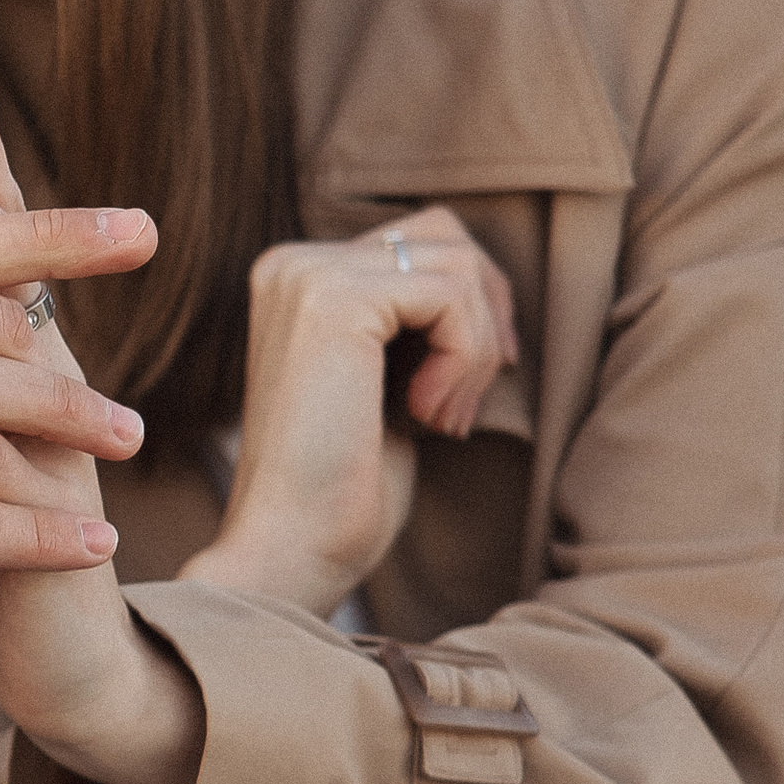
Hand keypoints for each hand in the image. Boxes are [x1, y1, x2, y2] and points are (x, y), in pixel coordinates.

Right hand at [189, 207, 518, 618]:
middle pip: (444, 235)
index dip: (471, 309)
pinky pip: (451, 295)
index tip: (468, 388)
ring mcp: (307, 275)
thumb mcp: (389, 380)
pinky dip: (466, 360)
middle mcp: (292, 263)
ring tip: (444, 418)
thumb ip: (418, 321)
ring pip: (456, 264)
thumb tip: (491, 284)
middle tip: (467, 400)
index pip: (420, 242)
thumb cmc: (344, 485)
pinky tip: (429, 415)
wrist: (292, 547)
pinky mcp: (334, 301)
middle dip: (484, 314)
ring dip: (476, 349)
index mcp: (296, 278)